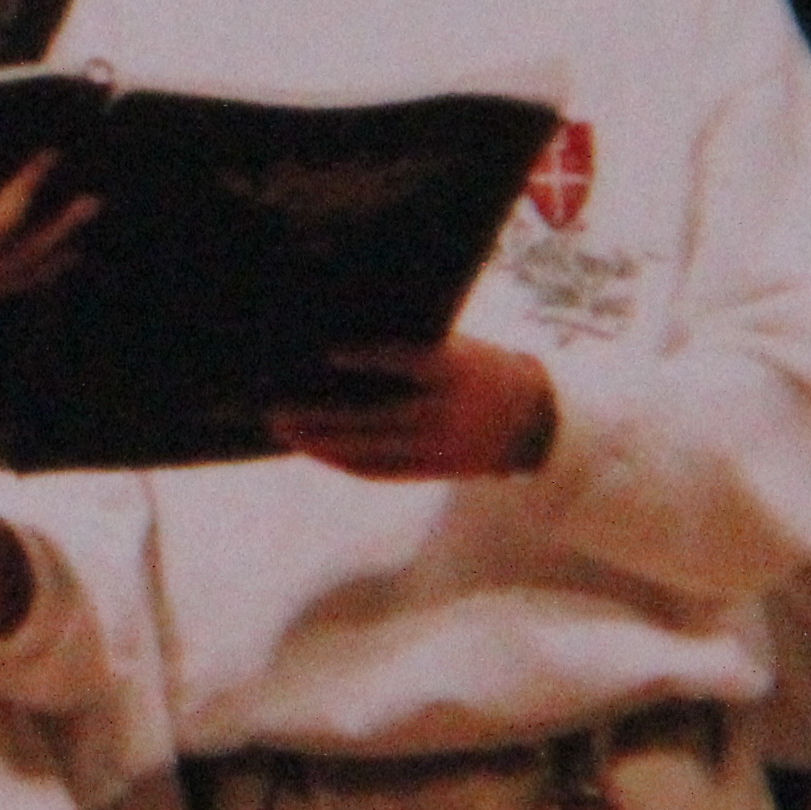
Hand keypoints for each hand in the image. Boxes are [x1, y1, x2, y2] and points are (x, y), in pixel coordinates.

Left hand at [268, 340, 558, 479]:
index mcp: (453, 370)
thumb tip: (344, 337)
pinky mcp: (435, 469)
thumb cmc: (479, 368)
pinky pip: (382, 471)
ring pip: (370, 452)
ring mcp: (438, 446)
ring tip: (285, 431)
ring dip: (322, 444)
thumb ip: (412, 345)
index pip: (408, 362)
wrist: (534, 419)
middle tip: (276, 409)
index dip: (370, 358)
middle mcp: (444, 412)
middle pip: (373, 418)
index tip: (331, 353)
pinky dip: (345, 462)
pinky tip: (316, 450)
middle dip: (321, 416)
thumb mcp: (457, 347)